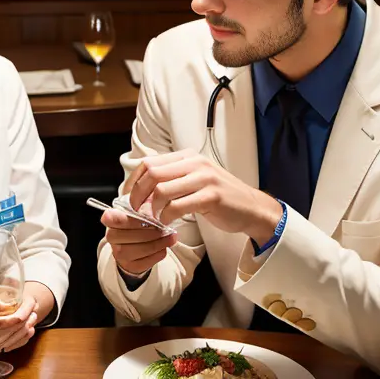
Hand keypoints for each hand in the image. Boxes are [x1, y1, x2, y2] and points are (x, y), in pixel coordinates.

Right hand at [102, 208, 176, 274]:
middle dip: (149, 232)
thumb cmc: (137, 222)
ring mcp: (119, 253)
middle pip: (128, 235)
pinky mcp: (130, 266)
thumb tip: (154, 207)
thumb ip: (144, 205)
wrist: (134, 242)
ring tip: (170, 237)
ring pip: (138, 250)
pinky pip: (145, 262)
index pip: (111, 218)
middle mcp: (112, 237)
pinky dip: (158, 253)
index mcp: (111, 219)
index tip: (142, 216)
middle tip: (164, 228)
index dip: (125, 218)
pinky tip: (165, 246)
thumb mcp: (139, 208)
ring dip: (157, 243)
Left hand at [127, 149, 282, 241]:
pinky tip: (168, 223)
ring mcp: (204, 178)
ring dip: (153, 208)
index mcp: (187, 156)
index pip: (149, 162)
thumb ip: (171, 180)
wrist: (251, 207)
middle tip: (137, 211)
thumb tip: (141, 192)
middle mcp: (195, 162)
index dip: (134, 181)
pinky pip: (178, 206)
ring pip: (163, 189)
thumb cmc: (218, 197)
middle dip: (139, 194)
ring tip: (154, 218)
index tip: (129, 197)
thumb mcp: (193, 180)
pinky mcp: (211, 196)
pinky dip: (167, 217)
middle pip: (152, 173)